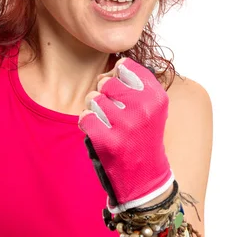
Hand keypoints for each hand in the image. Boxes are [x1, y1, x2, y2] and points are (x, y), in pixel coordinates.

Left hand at [78, 57, 173, 213]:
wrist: (145, 177)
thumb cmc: (143, 134)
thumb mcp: (151, 105)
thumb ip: (133, 81)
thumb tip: (112, 68)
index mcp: (157, 96)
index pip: (125, 65)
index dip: (117, 76)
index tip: (123, 91)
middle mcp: (144, 109)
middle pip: (106, 81)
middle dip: (104, 93)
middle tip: (114, 110)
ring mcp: (126, 125)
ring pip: (93, 98)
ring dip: (94, 108)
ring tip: (108, 123)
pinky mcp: (109, 141)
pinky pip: (85, 116)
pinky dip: (88, 123)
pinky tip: (99, 132)